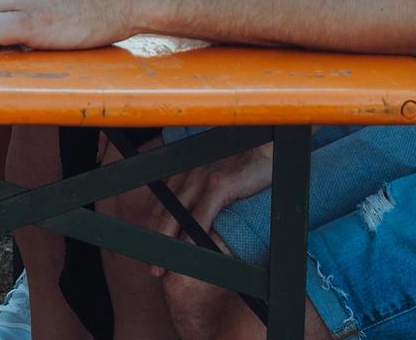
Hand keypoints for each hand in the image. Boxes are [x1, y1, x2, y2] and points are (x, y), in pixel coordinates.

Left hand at [141, 143, 274, 272]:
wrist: (264, 148)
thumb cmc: (241, 168)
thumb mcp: (212, 178)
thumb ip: (198, 194)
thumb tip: (189, 225)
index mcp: (182, 172)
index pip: (159, 205)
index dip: (152, 231)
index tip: (152, 252)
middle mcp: (186, 173)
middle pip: (163, 212)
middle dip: (156, 243)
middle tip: (155, 268)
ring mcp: (201, 177)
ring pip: (177, 216)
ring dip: (171, 244)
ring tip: (169, 266)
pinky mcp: (218, 183)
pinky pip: (201, 216)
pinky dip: (194, 236)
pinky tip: (193, 253)